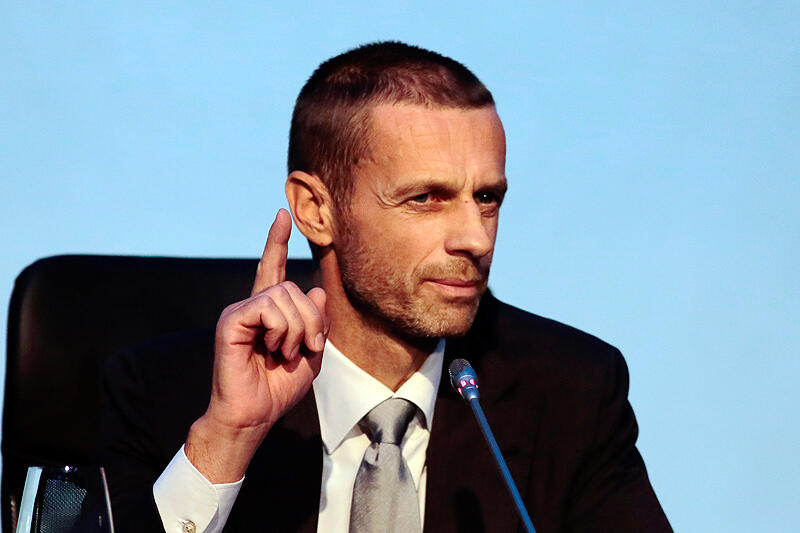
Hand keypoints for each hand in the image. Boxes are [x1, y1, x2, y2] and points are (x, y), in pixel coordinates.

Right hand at [186, 209, 327, 481]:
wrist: (254, 414)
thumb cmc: (278, 388)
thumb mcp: (311, 355)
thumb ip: (317, 322)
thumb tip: (318, 290)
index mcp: (269, 311)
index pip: (274, 268)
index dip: (277, 241)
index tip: (282, 214)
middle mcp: (252, 305)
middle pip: (294, 287)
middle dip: (311, 320)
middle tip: (306, 348)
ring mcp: (240, 311)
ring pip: (285, 296)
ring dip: (297, 329)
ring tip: (284, 352)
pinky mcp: (231, 320)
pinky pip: (268, 307)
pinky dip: (280, 329)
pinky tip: (271, 348)